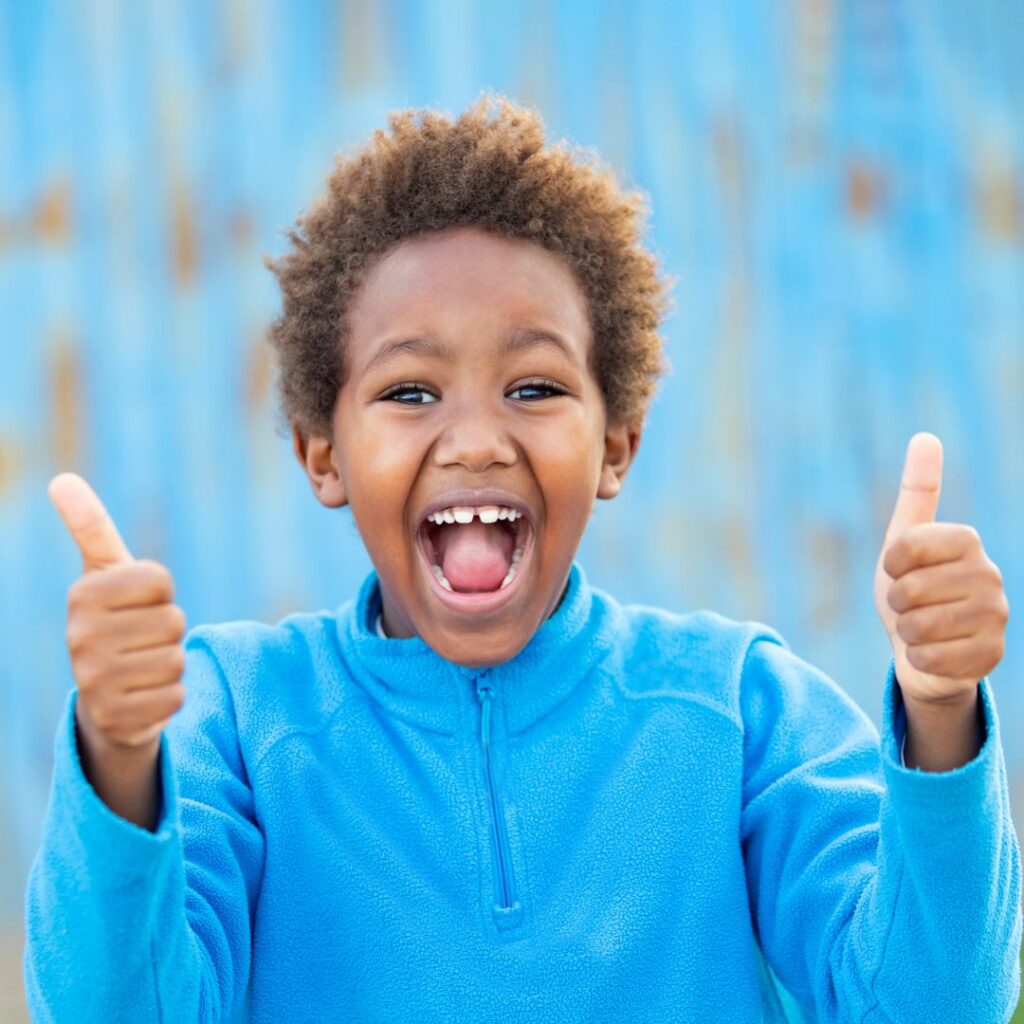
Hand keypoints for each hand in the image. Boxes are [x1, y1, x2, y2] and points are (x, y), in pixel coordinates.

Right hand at [50, 473, 186, 749]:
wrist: (107, 697)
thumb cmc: (116, 621)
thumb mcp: (105, 573)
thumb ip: (91, 528)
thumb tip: (61, 479)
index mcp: (82, 595)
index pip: (159, 579)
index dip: (160, 592)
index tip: (137, 603)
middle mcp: (80, 638)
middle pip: (173, 620)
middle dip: (168, 630)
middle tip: (141, 640)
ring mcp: (94, 681)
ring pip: (177, 658)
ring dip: (171, 663)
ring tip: (143, 666)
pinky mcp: (117, 719)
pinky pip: (176, 696)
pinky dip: (171, 696)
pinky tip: (145, 695)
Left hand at [873, 433, 1009, 706]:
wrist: (923, 647)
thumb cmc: (911, 589)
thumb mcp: (903, 540)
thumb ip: (917, 491)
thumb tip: (925, 436)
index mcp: (967, 541)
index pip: (906, 545)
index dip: (891, 563)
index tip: (898, 569)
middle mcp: (989, 575)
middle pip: (908, 590)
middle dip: (896, 603)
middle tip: (910, 606)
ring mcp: (995, 617)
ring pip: (918, 627)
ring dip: (906, 632)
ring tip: (920, 628)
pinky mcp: (991, 655)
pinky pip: (929, 658)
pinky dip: (918, 659)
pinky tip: (932, 653)